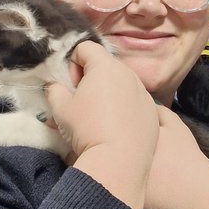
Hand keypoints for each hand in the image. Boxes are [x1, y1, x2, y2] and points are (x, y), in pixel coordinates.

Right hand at [45, 42, 158, 208]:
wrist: (119, 160)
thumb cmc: (87, 128)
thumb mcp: (60, 108)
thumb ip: (54, 90)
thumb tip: (56, 87)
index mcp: (105, 66)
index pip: (85, 48)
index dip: (72, 64)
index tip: (71, 87)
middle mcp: (129, 74)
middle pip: (106, 65)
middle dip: (91, 79)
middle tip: (83, 103)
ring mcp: (144, 93)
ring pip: (122, 84)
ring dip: (109, 93)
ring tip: (100, 118)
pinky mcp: (153, 112)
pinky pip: (136, 102)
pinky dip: (125, 109)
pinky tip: (117, 129)